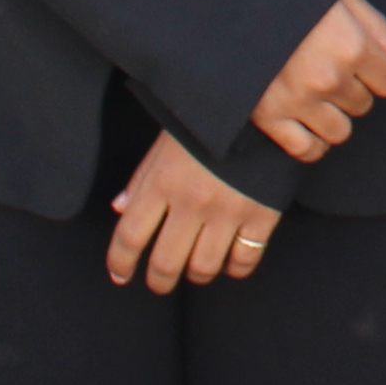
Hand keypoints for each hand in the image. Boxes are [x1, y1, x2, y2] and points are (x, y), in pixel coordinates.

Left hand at [104, 129, 284, 292]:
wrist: (265, 102)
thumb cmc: (209, 120)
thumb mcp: (167, 139)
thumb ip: (142, 176)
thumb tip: (120, 208)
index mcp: (163, 181)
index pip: (130, 235)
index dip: (120, 262)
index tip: (120, 275)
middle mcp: (192, 202)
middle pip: (166, 262)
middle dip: (159, 280)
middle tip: (159, 282)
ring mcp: (229, 211)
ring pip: (204, 267)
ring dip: (195, 275)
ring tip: (195, 270)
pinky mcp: (262, 215)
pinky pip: (244, 259)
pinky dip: (234, 268)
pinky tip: (230, 261)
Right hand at [253, 0, 385, 163]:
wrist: (233, 2)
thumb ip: (377, 26)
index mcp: (352, 46)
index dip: (379, 73)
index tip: (364, 65)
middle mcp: (330, 79)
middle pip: (363, 105)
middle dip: (352, 91)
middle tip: (329, 72)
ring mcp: (300, 101)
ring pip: (340, 131)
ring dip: (333, 117)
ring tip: (316, 96)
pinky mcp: (270, 118)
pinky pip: (306, 149)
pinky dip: (312, 143)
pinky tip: (307, 125)